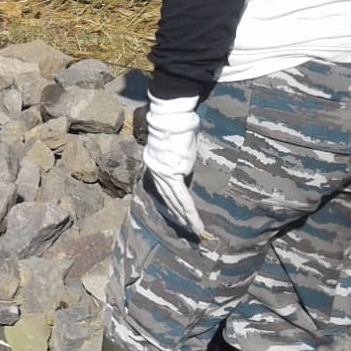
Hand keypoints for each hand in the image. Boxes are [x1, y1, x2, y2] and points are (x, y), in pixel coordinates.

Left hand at [142, 94, 207, 237]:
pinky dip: (188, 210)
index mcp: (155, 164)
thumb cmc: (178, 128)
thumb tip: (186, 165)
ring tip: (195, 230)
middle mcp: (155, 171)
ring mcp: (162, 174)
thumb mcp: (178, 147)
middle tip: (187, 229)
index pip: (163, 188)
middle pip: (167, 198)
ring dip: (186, 218)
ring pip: (174, 201)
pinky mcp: (171, 175)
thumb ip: (179, 159)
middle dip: (178, 215)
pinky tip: (194, 221)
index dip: (171, 203)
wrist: (171, 120)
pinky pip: (181, 197)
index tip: (178, 214)